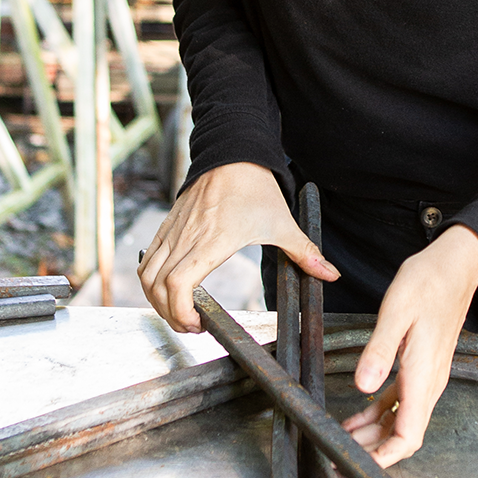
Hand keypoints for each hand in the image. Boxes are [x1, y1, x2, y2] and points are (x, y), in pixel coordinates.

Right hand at [139, 162, 337, 332]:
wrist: (232, 152)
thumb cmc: (254, 187)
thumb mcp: (283, 223)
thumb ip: (305, 253)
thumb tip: (330, 275)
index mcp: (211, 242)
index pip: (178, 286)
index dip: (180, 313)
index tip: (198, 323)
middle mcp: (186, 238)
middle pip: (156, 288)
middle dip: (169, 315)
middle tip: (192, 325)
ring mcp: (173, 232)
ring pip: (146, 275)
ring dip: (156, 299)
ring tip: (179, 310)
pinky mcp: (167, 226)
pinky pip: (148, 259)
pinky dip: (152, 279)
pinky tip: (170, 287)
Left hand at [341, 225, 477, 468]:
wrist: (455, 267)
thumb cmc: (429, 283)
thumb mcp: (396, 312)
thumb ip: (379, 352)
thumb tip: (362, 386)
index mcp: (424, 376)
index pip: (409, 436)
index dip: (384, 458)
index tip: (358, 466)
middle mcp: (430, 384)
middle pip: (404, 436)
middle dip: (374, 453)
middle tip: (340, 458)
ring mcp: (427, 378)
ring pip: (401, 422)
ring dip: (374, 435)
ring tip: (343, 440)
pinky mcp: (422, 368)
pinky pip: (401, 403)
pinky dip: (379, 414)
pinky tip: (358, 416)